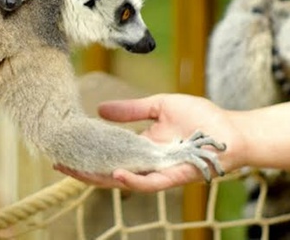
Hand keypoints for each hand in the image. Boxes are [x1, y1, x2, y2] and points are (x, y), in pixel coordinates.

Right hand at [55, 94, 240, 191]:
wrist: (232, 131)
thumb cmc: (202, 118)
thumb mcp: (159, 106)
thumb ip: (131, 110)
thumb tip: (100, 109)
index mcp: (140, 146)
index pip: (107, 152)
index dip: (85, 151)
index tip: (63, 145)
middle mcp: (145, 162)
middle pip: (108, 170)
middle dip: (82, 168)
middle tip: (58, 161)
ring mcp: (157, 172)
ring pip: (123, 181)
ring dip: (100, 178)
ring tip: (76, 170)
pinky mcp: (173, 177)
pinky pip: (150, 184)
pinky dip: (132, 182)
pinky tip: (116, 175)